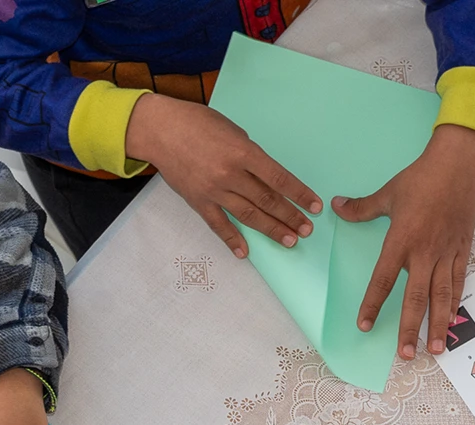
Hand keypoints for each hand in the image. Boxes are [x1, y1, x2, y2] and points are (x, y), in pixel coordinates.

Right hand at [124, 94, 319, 257]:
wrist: (160, 130)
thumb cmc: (197, 123)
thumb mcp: (232, 130)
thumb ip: (249, 154)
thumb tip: (262, 175)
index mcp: (243, 152)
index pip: (279, 178)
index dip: (299, 194)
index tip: (314, 206)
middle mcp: (230, 174)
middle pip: (267, 200)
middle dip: (290, 216)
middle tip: (307, 230)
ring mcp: (214, 190)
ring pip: (248, 214)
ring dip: (271, 229)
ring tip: (289, 240)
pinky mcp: (198, 201)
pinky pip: (218, 224)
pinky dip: (232, 239)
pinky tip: (245, 252)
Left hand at [334, 123, 474, 358]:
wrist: (459, 164)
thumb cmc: (421, 178)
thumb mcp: (388, 193)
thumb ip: (361, 208)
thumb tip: (336, 206)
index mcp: (401, 240)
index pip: (383, 279)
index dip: (373, 304)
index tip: (364, 325)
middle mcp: (424, 252)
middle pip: (415, 297)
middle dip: (410, 328)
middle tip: (404, 354)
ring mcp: (446, 253)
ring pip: (441, 295)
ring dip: (437, 324)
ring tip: (434, 350)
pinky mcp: (463, 250)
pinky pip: (459, 282)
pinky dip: (455, 303)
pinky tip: (451, 321)